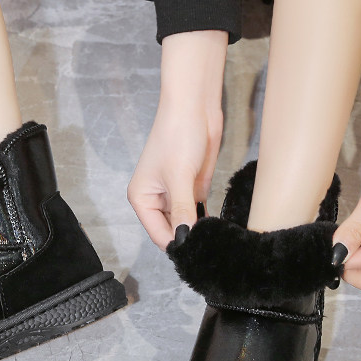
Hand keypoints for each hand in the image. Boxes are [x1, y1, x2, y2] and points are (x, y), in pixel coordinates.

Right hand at [127, 30, 226, 249]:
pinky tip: (218, 227)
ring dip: (198, 231)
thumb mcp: (179, 176)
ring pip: (186, 224)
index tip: (197, 253)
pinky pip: (198, 213)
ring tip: (215, 240)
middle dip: (188, 238)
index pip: (158, 233)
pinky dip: (206, 221)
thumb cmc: (177, 135)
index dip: (176, 243)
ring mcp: (176, 195)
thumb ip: (183, 211)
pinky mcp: (192, 189)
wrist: (195, 108)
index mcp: (142, 198)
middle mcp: (156, 199)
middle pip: (171, 231)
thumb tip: (186, 239)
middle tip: (210, 247)